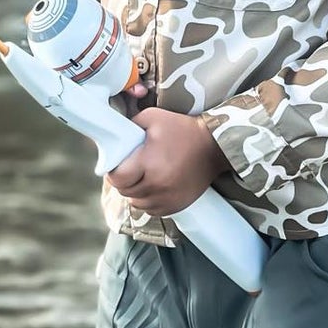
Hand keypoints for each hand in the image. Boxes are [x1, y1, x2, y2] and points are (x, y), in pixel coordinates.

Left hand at [107, 98, 229, 215]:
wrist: (214, 146)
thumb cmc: (183, 129)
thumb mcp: (153, 117)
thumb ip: (130, 126)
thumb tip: (116, 136)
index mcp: (149, 162)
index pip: (118, 179)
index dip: (114, 173)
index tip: (118, 167)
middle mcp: (157, 184)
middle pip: (126, 192)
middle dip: (124, 182)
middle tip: (131, 170)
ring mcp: (168, 197)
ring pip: (137, 204)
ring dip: (136, 193)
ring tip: (143, 179)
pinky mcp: (177, 205)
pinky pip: (152, 211)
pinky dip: (149, 201)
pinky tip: (154, 188)